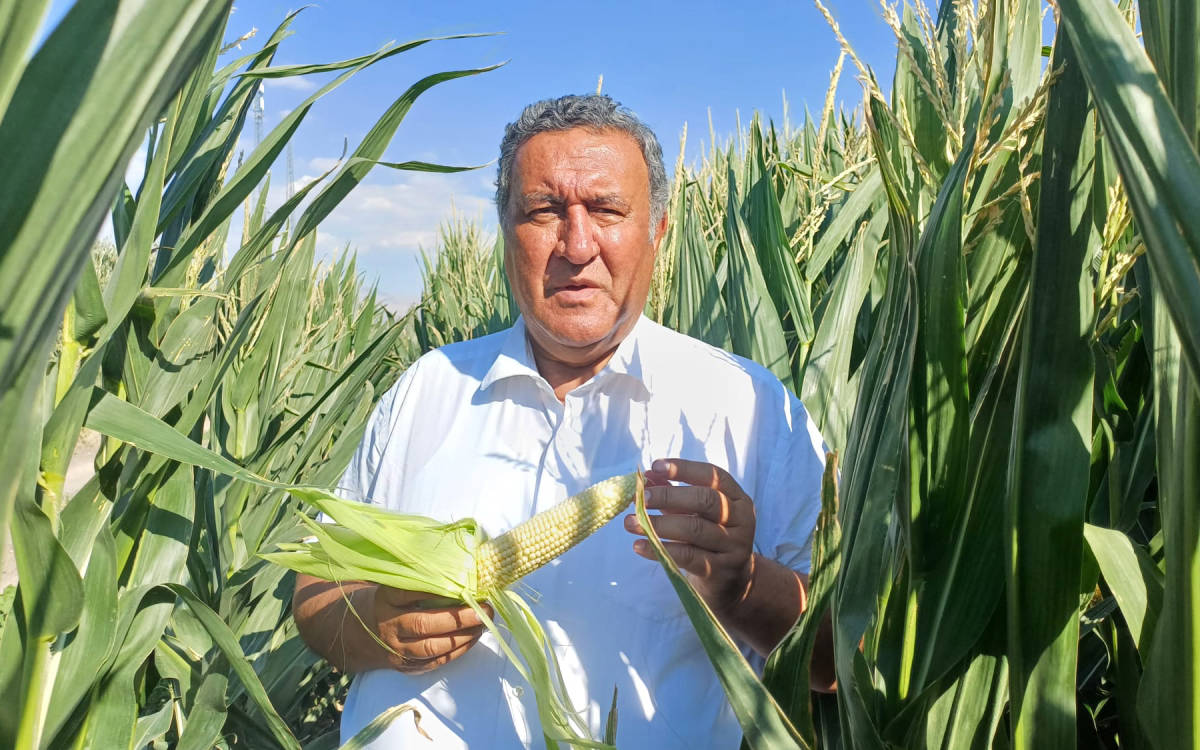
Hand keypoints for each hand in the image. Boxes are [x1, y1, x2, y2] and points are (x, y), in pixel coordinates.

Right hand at [371, 586, 492, 673]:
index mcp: (385, 600)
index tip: (461, 585)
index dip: (434, 590)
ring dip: (461, 637)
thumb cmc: (389, 603)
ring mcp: (396, 649)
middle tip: (484, 610)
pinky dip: (457, 651)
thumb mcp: (393, 586)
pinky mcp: (406, 666)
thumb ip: (417, 580)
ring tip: (482, 625)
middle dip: (457, 618)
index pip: (407, 593)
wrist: (361, 634)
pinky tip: (472, 639)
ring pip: (430, 647)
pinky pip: (434, 662)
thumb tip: (457, 569)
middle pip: (422, 624)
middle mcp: (389, 625)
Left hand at [624, 458, 755, 613]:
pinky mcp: (720, 571)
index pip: (713, 476)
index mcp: (738, 498)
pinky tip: (639, 546)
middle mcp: (741, 520)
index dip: (684, 469)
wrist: (732, 584)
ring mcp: (734, 546)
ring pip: (694, 529)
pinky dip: (659, 549)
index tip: (656, 466)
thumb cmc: (709, 540)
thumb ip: (674, 494)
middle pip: (706, 500)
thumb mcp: (696, 514)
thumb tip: (647, 476)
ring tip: (630, 523)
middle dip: (669, 495)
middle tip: (640, 498)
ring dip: (658, 524)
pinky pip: (687, 556)